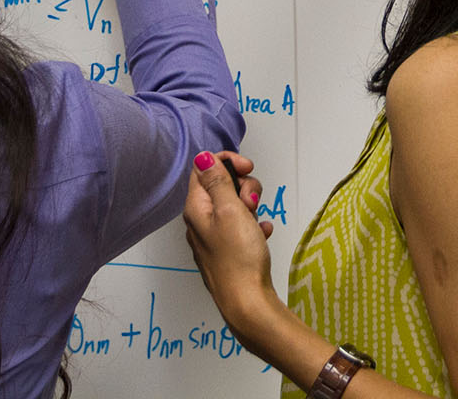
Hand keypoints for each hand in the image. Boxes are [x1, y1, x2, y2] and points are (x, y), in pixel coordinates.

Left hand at [185, 151, 277, 333]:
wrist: (247, 302)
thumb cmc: (238, 258)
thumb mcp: (229, 210)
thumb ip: (217, 180)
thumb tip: (203, 157)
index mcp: (196, 208)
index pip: (204, 166)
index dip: (228, 161)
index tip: (248, 169)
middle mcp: (201, 220)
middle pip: (222, 183)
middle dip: (244, 186)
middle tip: (251, 203)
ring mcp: (215, 235)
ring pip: (234, 204)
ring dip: (250, 206)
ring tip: (255, 222)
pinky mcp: (229, 248)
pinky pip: (243, 224)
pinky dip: (254, 224)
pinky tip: (261, 233)